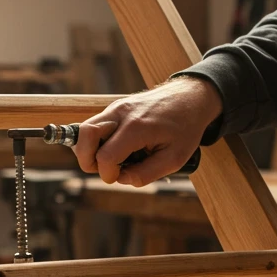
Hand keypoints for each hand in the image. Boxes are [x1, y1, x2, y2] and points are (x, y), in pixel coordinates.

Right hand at [72, 77, 222, 185]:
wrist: (190, 97)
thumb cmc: (185, 128)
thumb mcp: (174, 159)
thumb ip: (146, 173)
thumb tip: (121, 178)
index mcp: (137, 127)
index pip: (105, 156)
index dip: (108, 174)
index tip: (120, 176)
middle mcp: (121, 113)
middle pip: (85, 136)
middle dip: (87, 160)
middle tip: (103, 170)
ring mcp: (116, 107)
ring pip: (85, 129)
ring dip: (89, 150)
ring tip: (107, 161)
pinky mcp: (115, 107)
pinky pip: (95, 125)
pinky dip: (97, 141)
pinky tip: (116, 150)